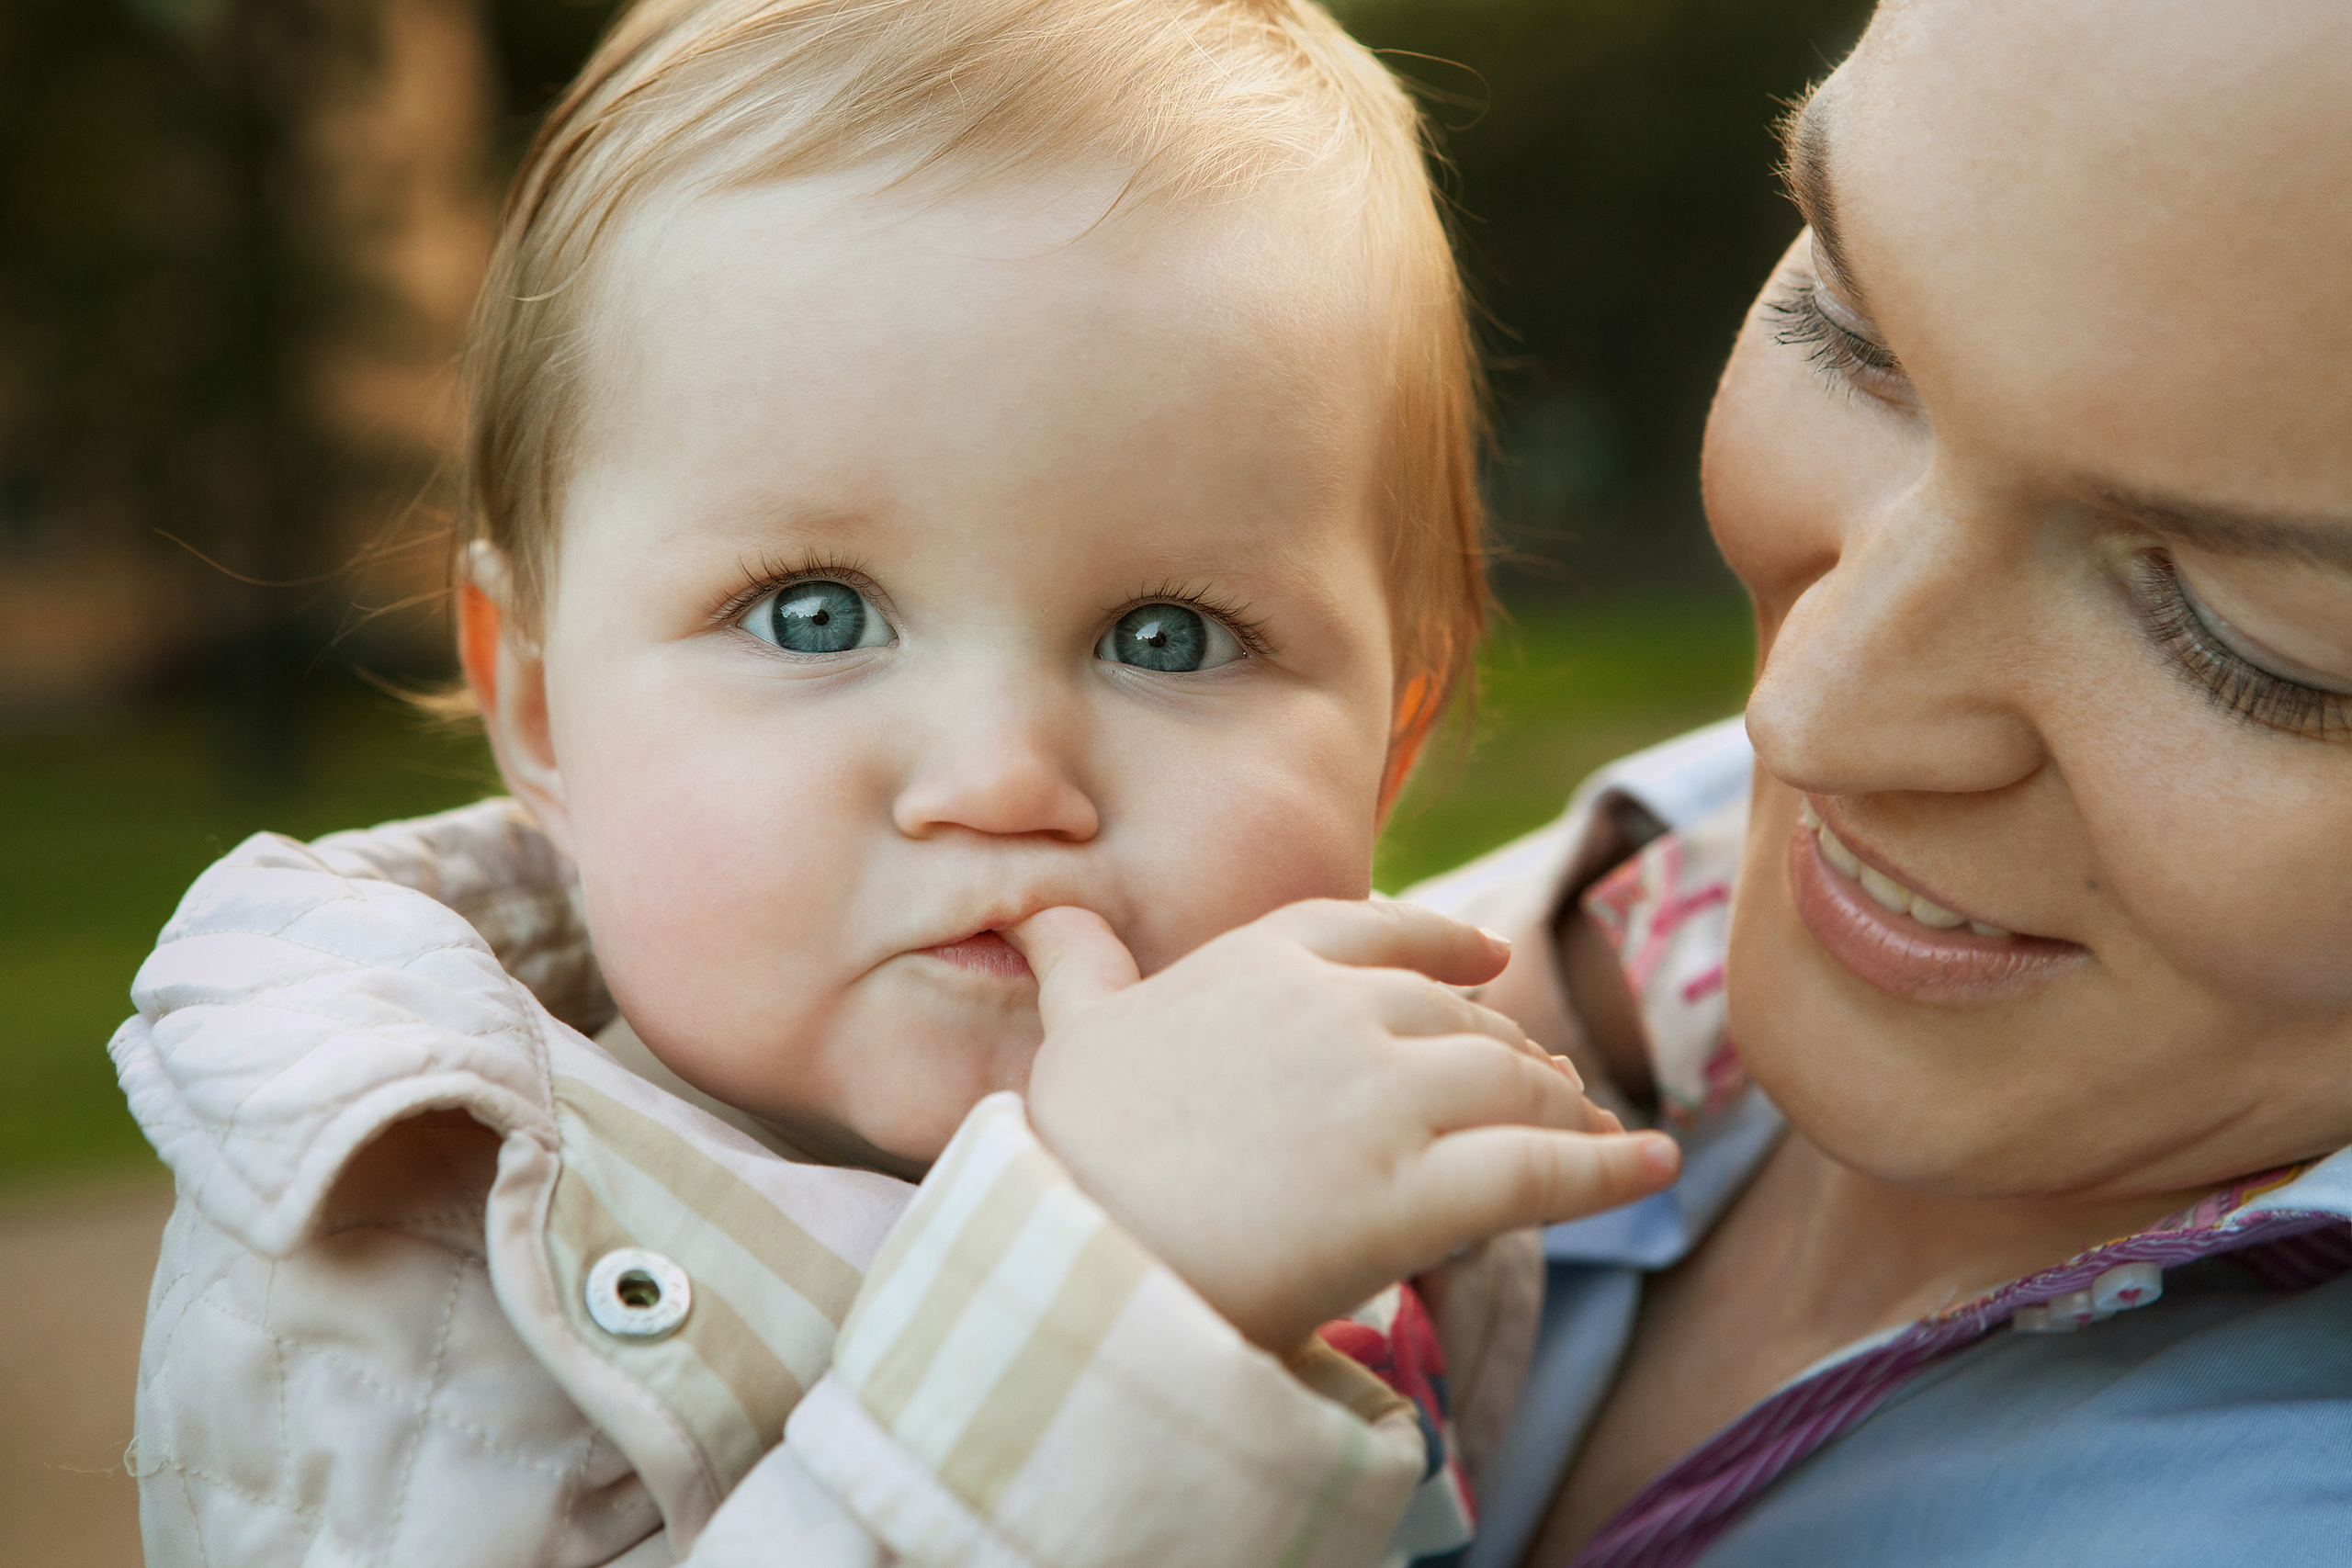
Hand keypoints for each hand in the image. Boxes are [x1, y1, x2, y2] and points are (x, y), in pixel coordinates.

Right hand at [1010, 899, 1679, 1351]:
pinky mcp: (1418, 1191)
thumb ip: (1079, 966)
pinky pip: (1543, 1171)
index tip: (1487, 958)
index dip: (1445, 944)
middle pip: (1458, 1014)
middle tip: (1544, 1082)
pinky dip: (1611, 1169)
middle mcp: (1337, 1009)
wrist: (1074, 1256)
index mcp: (1263, 961)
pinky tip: (1656, 1165)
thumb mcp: (1072, 1035)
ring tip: (1594, 1127)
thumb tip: (1046, 912)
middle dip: (1508, 1046)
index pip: (1380, 930)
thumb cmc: (1071, 1153)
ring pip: (1510, 1082)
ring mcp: (1383, 1095)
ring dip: (1562, 1103)